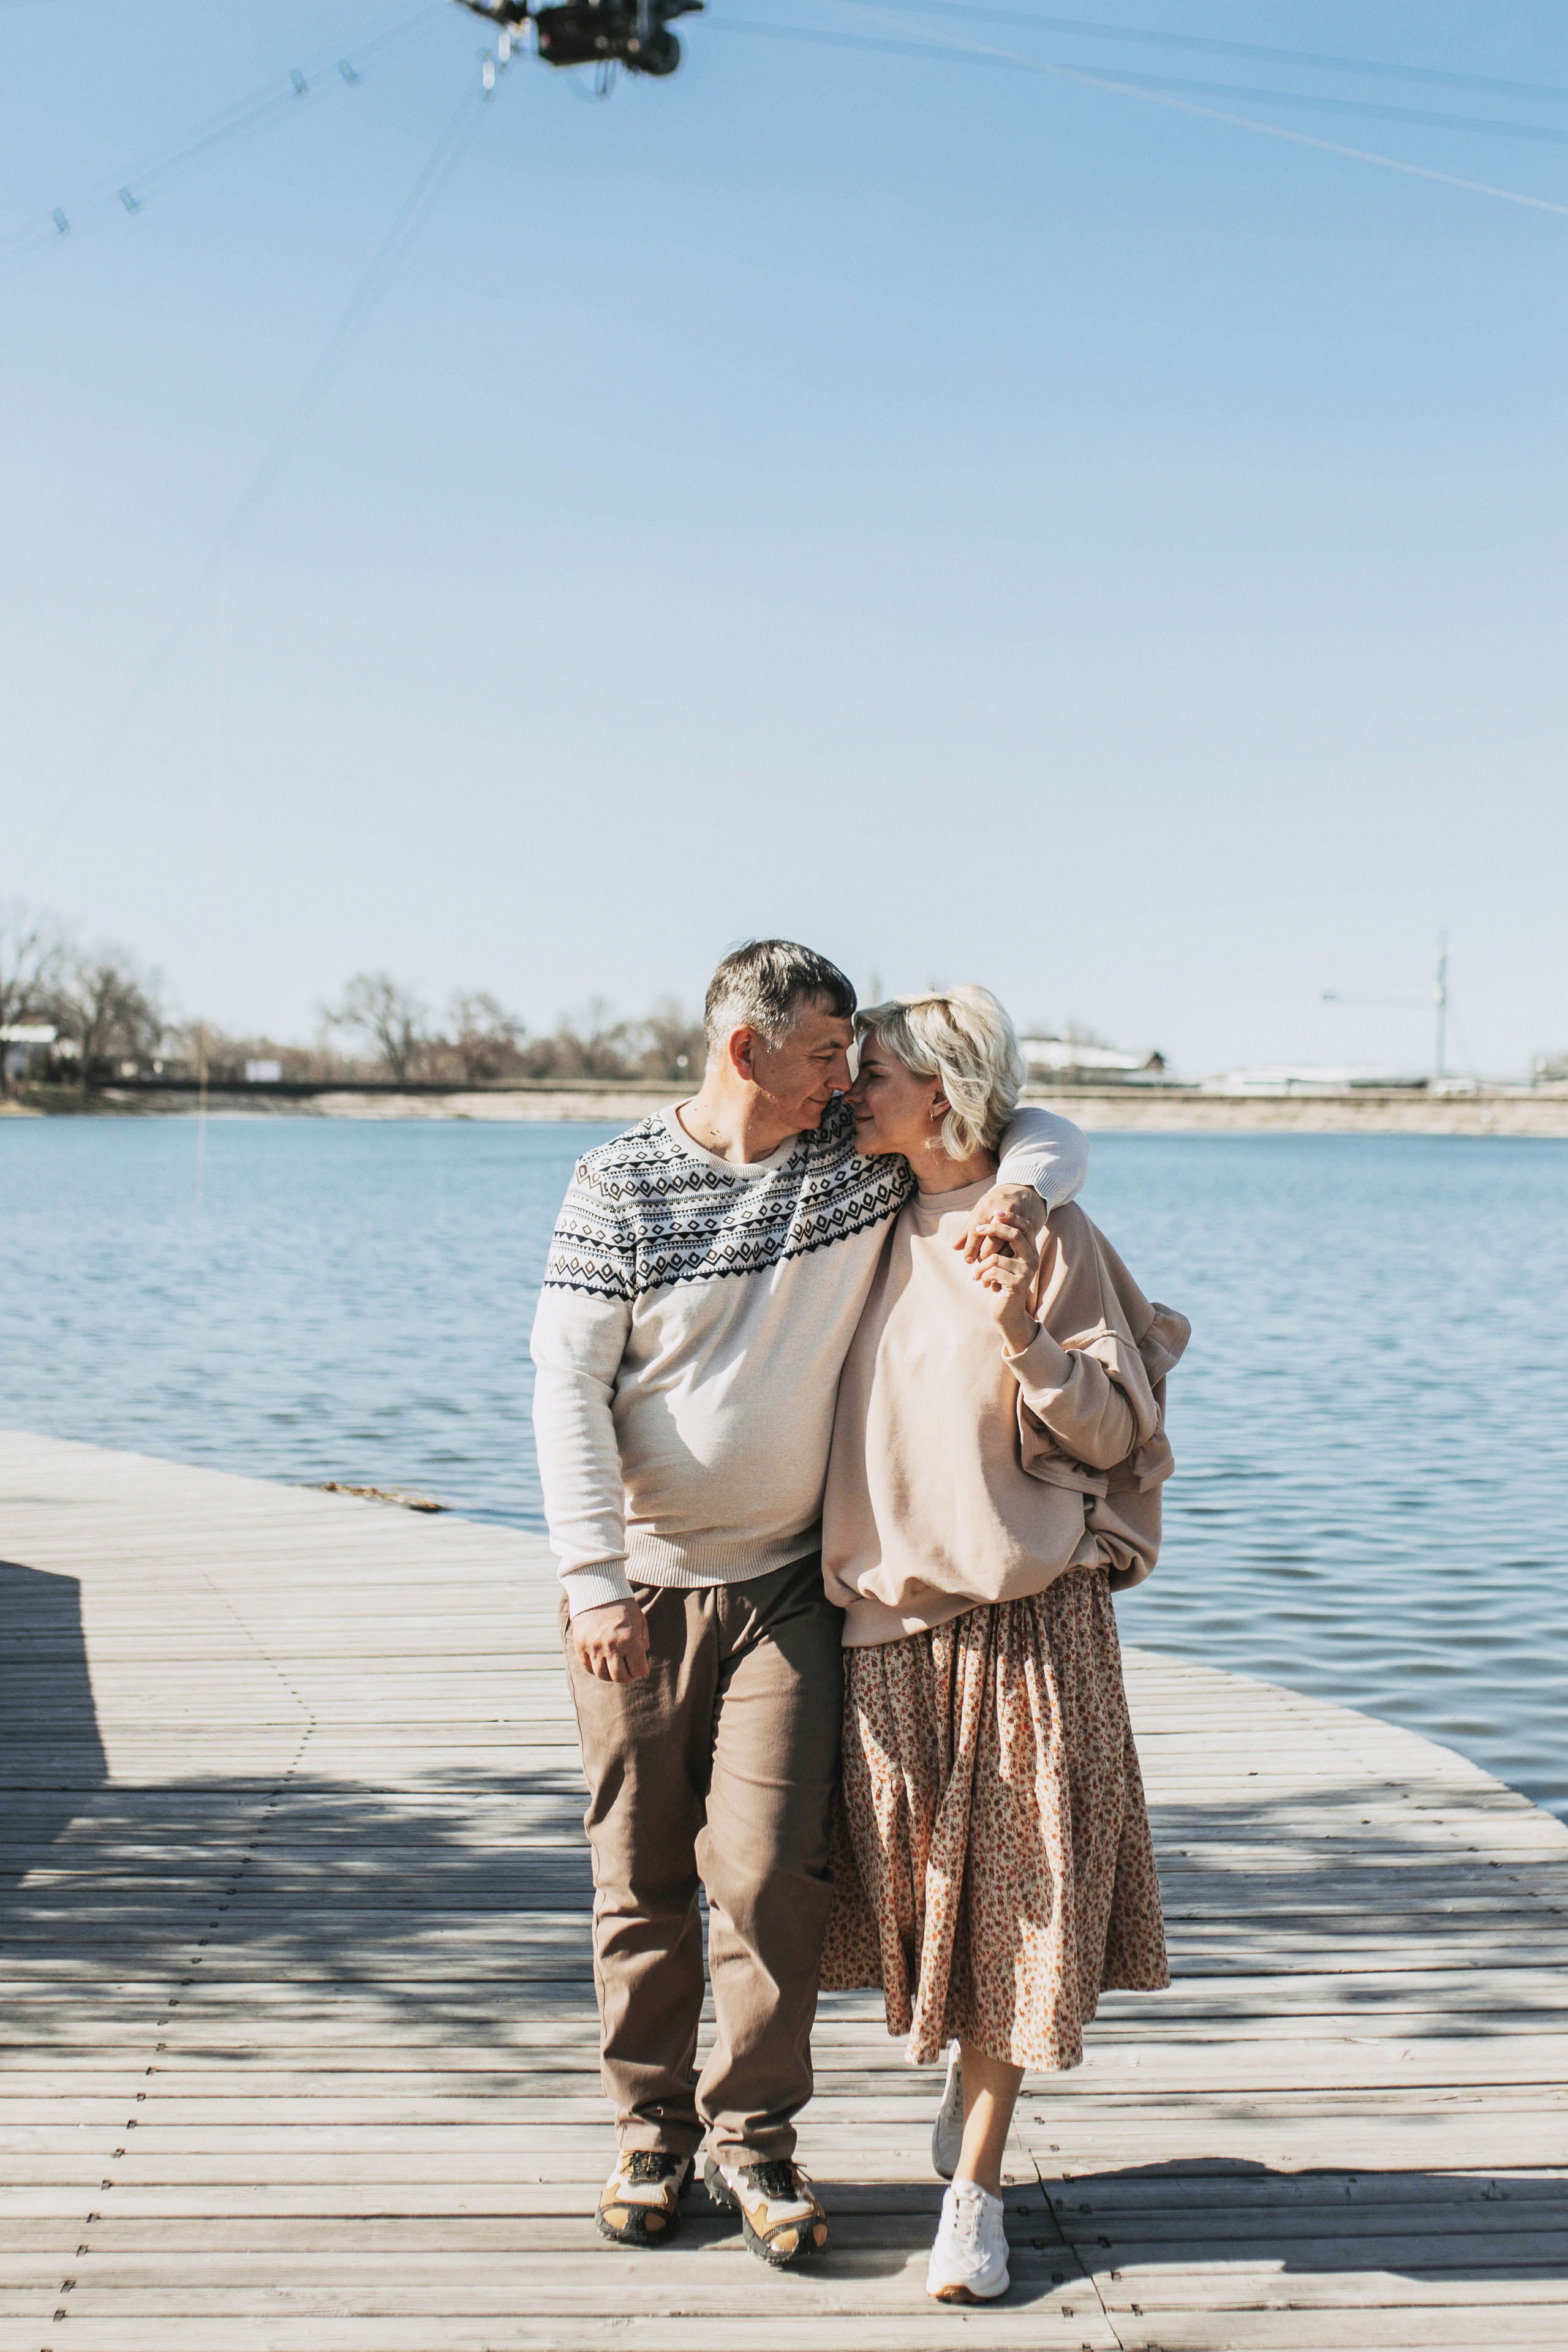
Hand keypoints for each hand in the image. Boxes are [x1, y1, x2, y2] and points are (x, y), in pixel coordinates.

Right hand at [570, 1597, 650, 1682]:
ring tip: (615, 1669)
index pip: (638, 1669)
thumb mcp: (640, 1620)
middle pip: (620, 1677)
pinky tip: (602, 1663)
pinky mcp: (580, 1645)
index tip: (642, 1667)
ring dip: (611, 1675)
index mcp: (629, 1640)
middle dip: (627, 1677)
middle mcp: (611, 1646)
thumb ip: (643, 1642)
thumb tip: (641, 1661)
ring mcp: (593, 1647)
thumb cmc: (622, 1605)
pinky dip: (596, 1669)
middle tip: (629, 1672)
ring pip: (602, 1675)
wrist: (597, 1589)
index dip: (642, 1670)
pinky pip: (587, 1667)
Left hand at [955, 1181, 1045, 1267]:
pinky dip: (1008, 1255)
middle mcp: (1004, 1210)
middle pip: (993, 1240)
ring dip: (996, 1257)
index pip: (976, 1231)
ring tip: (989, 1262)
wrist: (1024, 1192)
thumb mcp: (980, 1212)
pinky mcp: (1031, 1226)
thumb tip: (955, 1247)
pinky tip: (1002, 1259)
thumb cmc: (995, 1205)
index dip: (971, 1247)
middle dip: (983, 1254)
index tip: (967, 1259)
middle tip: (979, 1261)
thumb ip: (967, 1230)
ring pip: (1007, 1245)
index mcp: (987, 1206)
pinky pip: (1018, 1245)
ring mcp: (1019, 1218)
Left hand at [974, 1211, 1042, 1352]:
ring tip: (977, 1274)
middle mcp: (1032, 1259)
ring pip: (996, 1256)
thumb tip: (988, 1218)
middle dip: (991, 1229)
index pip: (1025, 1227)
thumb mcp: (1001, 1261)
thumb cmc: (1000, 1283)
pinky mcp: (1018, 1285)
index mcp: (1030, 1251)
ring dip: (980, 1265)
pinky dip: (982, 1275)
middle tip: (975, 1230)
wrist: (1007, 1313)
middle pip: (1013, 1234)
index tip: (995, 1212)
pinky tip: (982, 1283)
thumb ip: (1000, 1244)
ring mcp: (1026, 1272)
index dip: (1011, 1217)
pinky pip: (993, 1271)